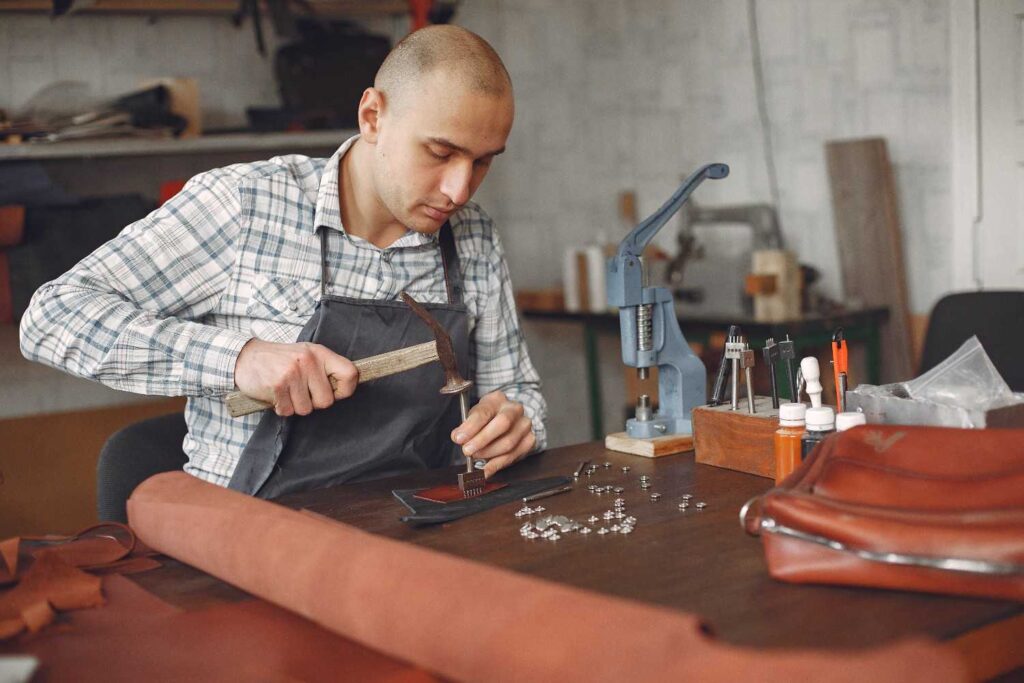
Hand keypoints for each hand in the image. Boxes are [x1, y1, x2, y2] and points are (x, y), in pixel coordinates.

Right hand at [234, 339, 357, 416]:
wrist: (246, 357)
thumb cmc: (281, 359)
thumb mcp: (306, 355)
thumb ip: (325, 369)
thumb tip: (344, 390)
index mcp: (320, 353)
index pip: (350, 374)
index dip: (346, 390)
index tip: (336, 393)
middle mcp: (308, 361)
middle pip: (326, 401)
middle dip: (313, 403)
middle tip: (301, 392)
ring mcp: (292, 373)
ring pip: (306, 409)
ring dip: (295, 406)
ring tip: (287, 391)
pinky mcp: (277, 385)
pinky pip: (288, 411)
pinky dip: (281, 408)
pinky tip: (276, 395)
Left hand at [451, 391, 535, 477]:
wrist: (510, 419)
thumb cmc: (489, 418)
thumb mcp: (475, 416)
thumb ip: (466, 425)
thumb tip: (458, 437)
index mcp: (497, 399)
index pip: (485, 411)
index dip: (471, 427)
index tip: (459, 438)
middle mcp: (514, 409)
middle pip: (502, 424)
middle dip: (482, 440)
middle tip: (467, 451)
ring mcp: (524, 425)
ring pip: (508, 443)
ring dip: (488, 454)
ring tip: (475, 456)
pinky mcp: (529, 440)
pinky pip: (513, 456)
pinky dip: (496, 465)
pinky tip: (485, 469)